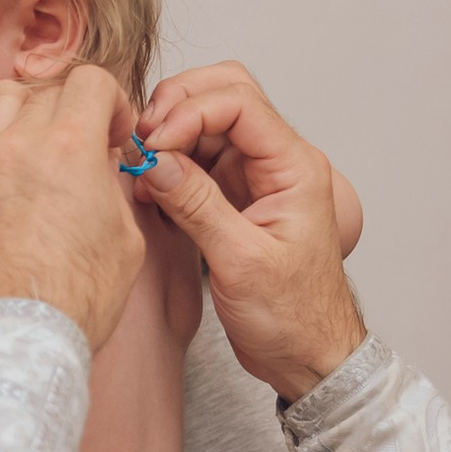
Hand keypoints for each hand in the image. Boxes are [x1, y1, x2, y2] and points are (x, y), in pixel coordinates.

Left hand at [0, 65, 146, 348]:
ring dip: (23, 113)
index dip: (111, 102)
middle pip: (47, 89)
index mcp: (71, 147)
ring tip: (33, 146)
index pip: (91, 80)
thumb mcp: (126, 237)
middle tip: (79, 145)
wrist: (17, 338)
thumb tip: (103, 163)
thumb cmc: (77, 299)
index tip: (112, 133)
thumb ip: (113, 184)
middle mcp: (19, 143)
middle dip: (71, 110)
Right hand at [134, 61, 368, 399]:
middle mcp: (277, 162)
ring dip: (169, 134)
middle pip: (224, 95)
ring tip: (141, 166)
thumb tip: (154, 160)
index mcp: (294, 167)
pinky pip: (197, 159)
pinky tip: (149, 187)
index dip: (189, 112)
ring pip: (207, 123)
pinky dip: (169, 163)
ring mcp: (255, 177)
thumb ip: (196, 205)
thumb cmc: (294, 318)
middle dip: (177, 106)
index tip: (154, 144)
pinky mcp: (235, 196)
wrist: (309, 356)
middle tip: (142, 139)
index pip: (239, 102)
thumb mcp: (240, 262)